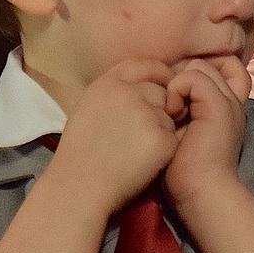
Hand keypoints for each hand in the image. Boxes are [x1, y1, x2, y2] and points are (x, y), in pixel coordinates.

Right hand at [55, 60, 181, 214]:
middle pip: (161, 91)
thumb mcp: (88, 110)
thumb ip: (113, 94)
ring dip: (161, 131)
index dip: (158, 73)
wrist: (80, 187)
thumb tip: (140, 85)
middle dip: (160, 108)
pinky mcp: (161, 138)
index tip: (167, 83)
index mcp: (107, 84)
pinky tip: (144, 164)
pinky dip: (164, 151)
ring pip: (169, 116)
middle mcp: (128, 93)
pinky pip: (173, 138)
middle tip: (140, 134)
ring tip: (136, 152)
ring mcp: (146, 114)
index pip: (143, 65)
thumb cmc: (80, 155)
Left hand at [163, 56, 248, 206]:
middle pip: (206, 63)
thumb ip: (179, 108)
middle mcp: (231, 101)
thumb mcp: (180, 132)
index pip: (219, 67)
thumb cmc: (184, 171)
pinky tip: (171, 113)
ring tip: (170, 111)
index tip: (174, 96)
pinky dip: (177, 89)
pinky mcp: (219, 106)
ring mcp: (228, 102)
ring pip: (199, 66)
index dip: (193, 72)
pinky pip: (194, 76)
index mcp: (225, 107)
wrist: (200, 193)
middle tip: (170, 104)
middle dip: (181, 76)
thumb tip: (159, 85)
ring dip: (177, 83)